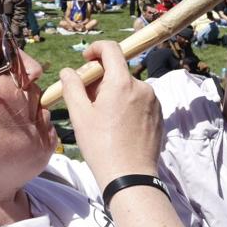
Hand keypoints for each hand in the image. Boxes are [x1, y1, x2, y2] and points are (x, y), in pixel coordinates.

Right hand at [61, 41, 162, 186]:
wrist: (130, 177)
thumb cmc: (101, 146)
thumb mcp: (80, 115)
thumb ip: (72, 87)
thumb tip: (68, 71)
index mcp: (122, 83)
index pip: (111, 49)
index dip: (95, 50)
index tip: (85, 60)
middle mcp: (142, 87)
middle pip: (118, 71)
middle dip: (101, 80)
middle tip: (86, 101)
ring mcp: (154, 101)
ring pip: (128, 88)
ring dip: (114, 94)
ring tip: (102, 119)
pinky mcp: (159, 115)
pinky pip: (139, 101)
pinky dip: (126, 105)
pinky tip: (117, 127)